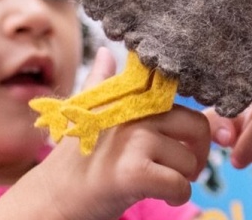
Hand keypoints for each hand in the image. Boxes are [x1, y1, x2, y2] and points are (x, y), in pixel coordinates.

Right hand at [0, 105, 210, 219]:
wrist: (48, 198)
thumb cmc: (74, 161)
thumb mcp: (87, 116)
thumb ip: (104, 84)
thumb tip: (105, 53)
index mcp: (127, 95)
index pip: (184, 96)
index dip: (203, 123)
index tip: (191, 144)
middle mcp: (132, 111)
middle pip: (197, 125)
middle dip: (197, 153)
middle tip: (180, 170)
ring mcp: (132, 140)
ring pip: (189, 161)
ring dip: (181, 181)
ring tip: (157, 184)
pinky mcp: (133, 171)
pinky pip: (180, 186)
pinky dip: (176, 198)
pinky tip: (159, 199)